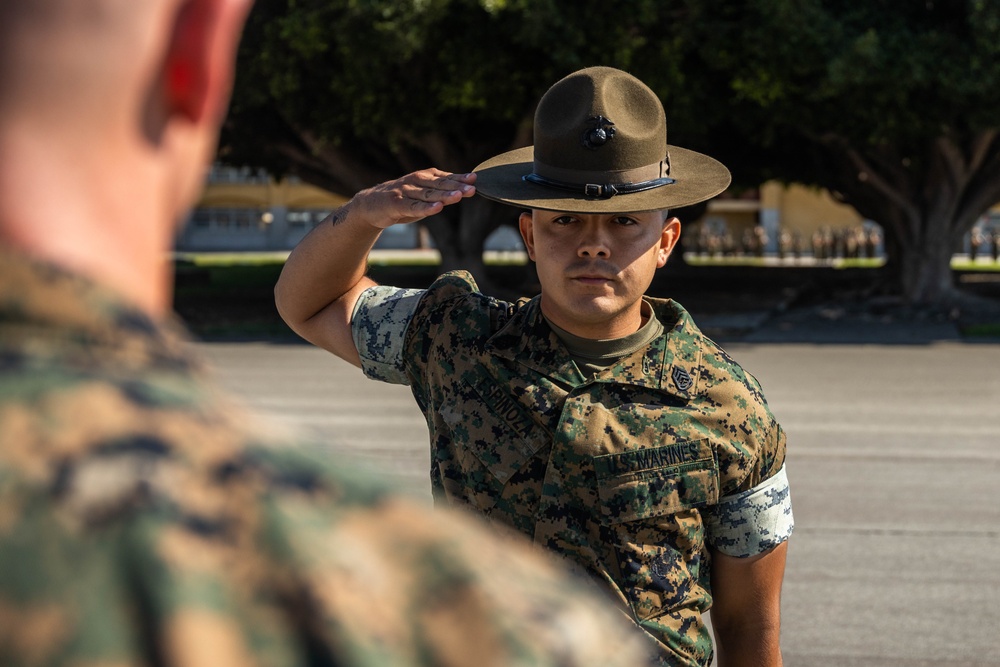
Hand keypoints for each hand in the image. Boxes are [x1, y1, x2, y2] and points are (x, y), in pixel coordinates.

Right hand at [345, 168, 476, 229]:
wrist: (370, 205)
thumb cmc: (401, 200)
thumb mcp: (422, 195)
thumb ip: (440, 192)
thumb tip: (464, 190)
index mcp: (423, 177)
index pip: (445, 178)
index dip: (460, 178)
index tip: (475, 179)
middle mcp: (415, 181)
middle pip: (439, 185)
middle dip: (456, 186)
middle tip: (472, 188)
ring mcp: (405, 192)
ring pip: (428, 195)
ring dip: (444, 195)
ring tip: (459, 196)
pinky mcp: (396, 204)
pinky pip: (413, 207)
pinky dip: (425, 208)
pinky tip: (437, 208)